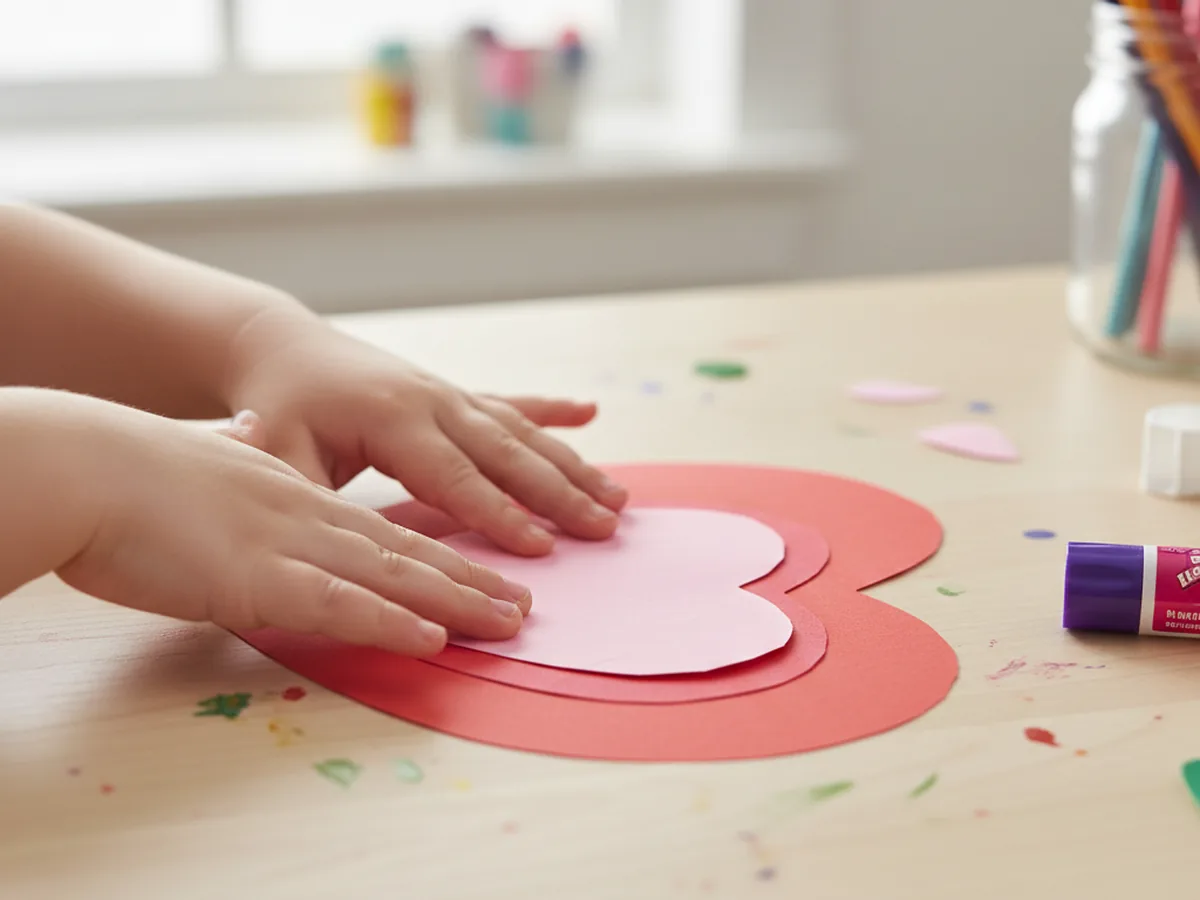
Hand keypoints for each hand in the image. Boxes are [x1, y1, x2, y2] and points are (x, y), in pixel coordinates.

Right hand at [36, 393, 530, 655]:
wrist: (83, 463)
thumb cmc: (133, 475)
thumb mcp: (210, 474)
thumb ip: (241, 470)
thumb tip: (246, 441)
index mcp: (296, 495)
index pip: (385, 529)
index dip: (440, 553)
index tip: (484, 571)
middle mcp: (308, 515)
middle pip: (407, 551)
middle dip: (472, 579)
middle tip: (526, 605)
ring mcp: (289, 543)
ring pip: (393, 574)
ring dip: (457, 601)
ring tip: (511, 621)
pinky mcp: (258, 576)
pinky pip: (341, 604)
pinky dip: (392, 621)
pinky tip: (435, 637)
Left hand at [227, 312, 628, 555]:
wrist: (282, 345)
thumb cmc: (278, 404)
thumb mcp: (277, 449)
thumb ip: (304, 491)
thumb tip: (324, 540)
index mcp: (392, 419)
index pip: (454, 477)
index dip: (498, 513)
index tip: (540, 546)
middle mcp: (432, 401)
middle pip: (507, 453)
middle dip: (559, 493)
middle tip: (604, 527)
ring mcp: (448, 393)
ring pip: (521, 432)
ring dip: (571, 464)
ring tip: (618, 497)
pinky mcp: (452, 392)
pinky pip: (511, 402)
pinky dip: (552, 410)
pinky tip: (590, 414)